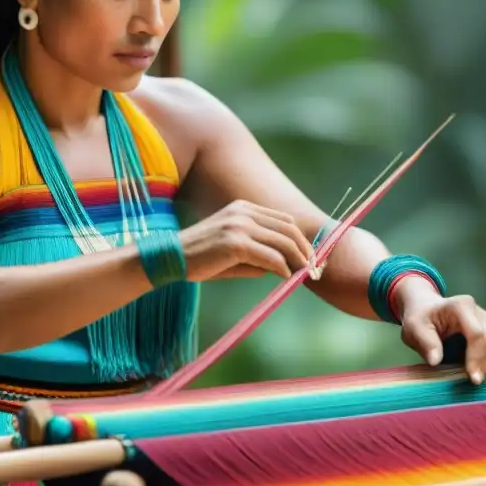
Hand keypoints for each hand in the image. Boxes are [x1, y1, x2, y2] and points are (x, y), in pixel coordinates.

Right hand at [178, 200, 314, 281]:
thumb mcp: (232, 248)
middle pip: (289, 230)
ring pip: (283, 243)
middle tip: (315, 268)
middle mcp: (244, 212)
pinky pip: (270, 257)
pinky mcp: (236, 243)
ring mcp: (240, 226)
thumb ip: (258, 252)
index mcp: (244, 208)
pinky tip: (286, 278)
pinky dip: (283, 268)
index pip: (284, 220)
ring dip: (299, 260)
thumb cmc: (201, 258)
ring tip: (305, 275)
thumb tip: (285, 266)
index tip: (310, 256)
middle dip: (306, 250)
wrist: (171, 258)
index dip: (301, 238)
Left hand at [394, 276, 485, 384]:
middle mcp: (478, 311)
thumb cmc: (421, 319)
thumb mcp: (414, 328)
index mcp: (460, 306)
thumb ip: (425, 342)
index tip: (472, 377)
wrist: (427, 311)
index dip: (477, 356)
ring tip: (478, 377)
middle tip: (475, 380)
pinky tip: (485, 373)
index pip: (477, 332)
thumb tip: (435, 360)